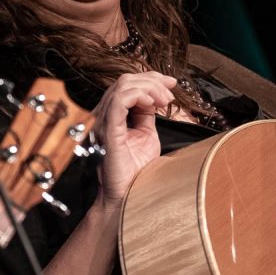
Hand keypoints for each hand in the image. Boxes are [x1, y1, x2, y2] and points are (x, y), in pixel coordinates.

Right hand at [93, 72, 176, 205]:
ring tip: (165, 100)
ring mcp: (103, 122)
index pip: (127, 85)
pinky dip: (139, 95)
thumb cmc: (134, 171)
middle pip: (126, 81)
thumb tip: (154, 98)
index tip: (172, 84)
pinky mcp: (108, 131)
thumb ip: (147, 115)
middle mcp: (104, 115)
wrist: (128, 195)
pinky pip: (119, 101)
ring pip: (123, 86)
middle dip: (153, 80)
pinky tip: (152, 104)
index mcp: (112, 115)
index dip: (151, 79)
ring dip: (150, 88)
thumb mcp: (146, 135)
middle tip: (170, 94)